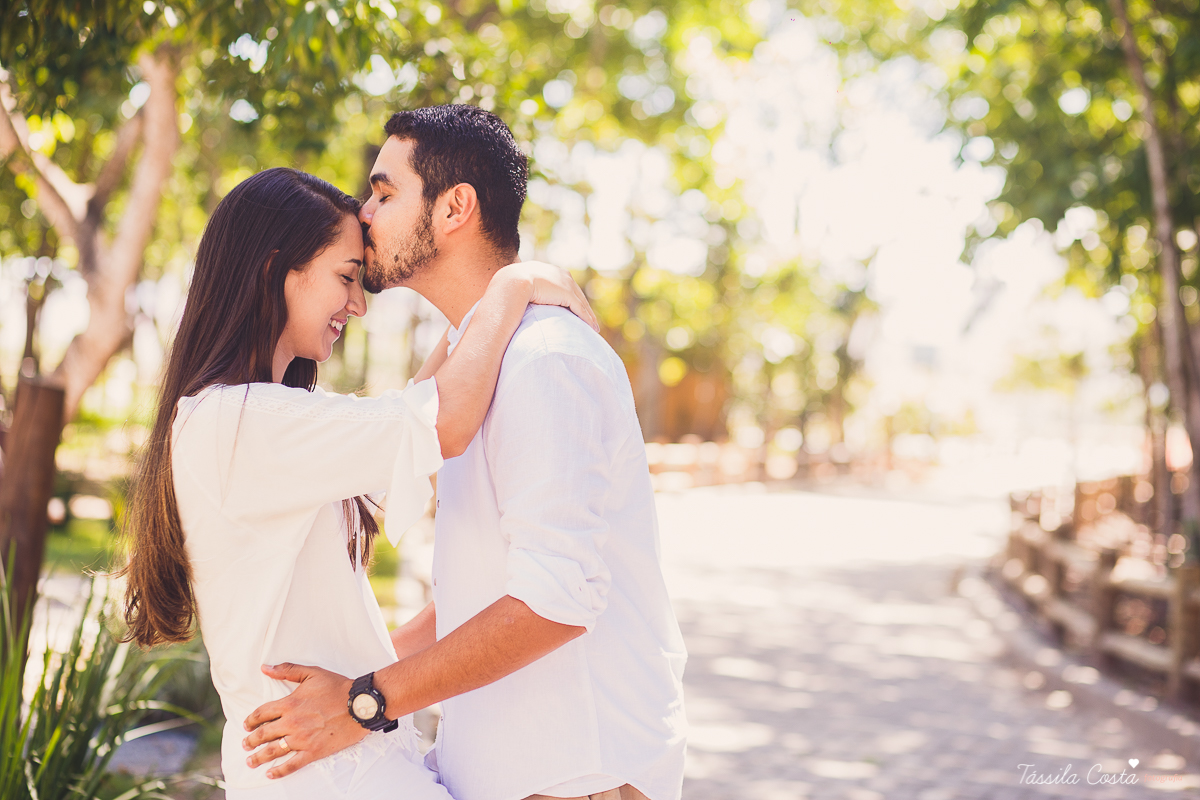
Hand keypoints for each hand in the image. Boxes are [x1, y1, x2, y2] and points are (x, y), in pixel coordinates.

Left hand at [241, 663, 365, 778]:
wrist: (360, 704)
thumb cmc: (338, 687)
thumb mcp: (312, 673)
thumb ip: (287, 670)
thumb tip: (265, 668)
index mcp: (290, 703)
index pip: (262, 713)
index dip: (251, 720)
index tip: (246, 725)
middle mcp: (292, 722)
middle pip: (264, 734)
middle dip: (251, 740)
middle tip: (245, 744)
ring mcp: (302, 738)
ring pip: (273, 750)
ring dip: (259, 757)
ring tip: (250, 761)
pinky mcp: (313, 751)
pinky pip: (292, 764)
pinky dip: (279, 771)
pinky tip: (270, 773)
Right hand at [497, 261, 598, 331]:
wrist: (512, 282)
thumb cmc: (510, 287)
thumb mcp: (519, 288)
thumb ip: (524, 293)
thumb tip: (519, 302)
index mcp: (549, 271)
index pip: (564, 285)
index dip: (570, 297)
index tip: (574, 308)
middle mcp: (560, 274)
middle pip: (576, 293)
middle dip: (583, 306)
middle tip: (589, 319)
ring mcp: (565, 284)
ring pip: (581, 302)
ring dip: (589, 315)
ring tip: (593, 327)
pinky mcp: (567, 294)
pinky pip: (580, 309)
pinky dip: (587, 319)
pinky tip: (592, 328)